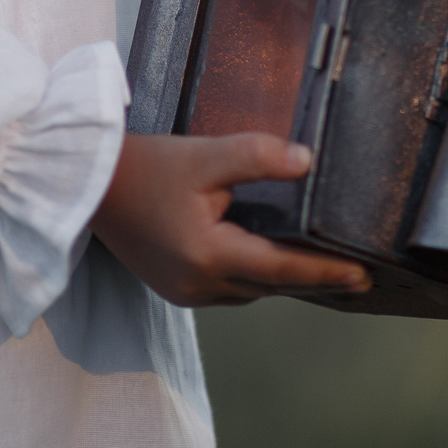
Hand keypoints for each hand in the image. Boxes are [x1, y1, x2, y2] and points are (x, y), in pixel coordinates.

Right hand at [91, 132, 372, 307]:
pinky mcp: (175, 289)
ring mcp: (185, 292)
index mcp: (209, 256)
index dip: (326, 272)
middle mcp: (199, 284)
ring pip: (251, 291)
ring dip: (284, 281)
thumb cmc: (142, 168)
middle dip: (315, 281)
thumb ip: (257, 156)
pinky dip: (255, 278)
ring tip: (323, 271)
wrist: (85, 188)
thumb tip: (307, 162)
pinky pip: (229, 290)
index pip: (283, 268)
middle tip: (359, 278)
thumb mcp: (203, 155)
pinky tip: (271, 263)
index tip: (362, 276)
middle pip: (271, 285)